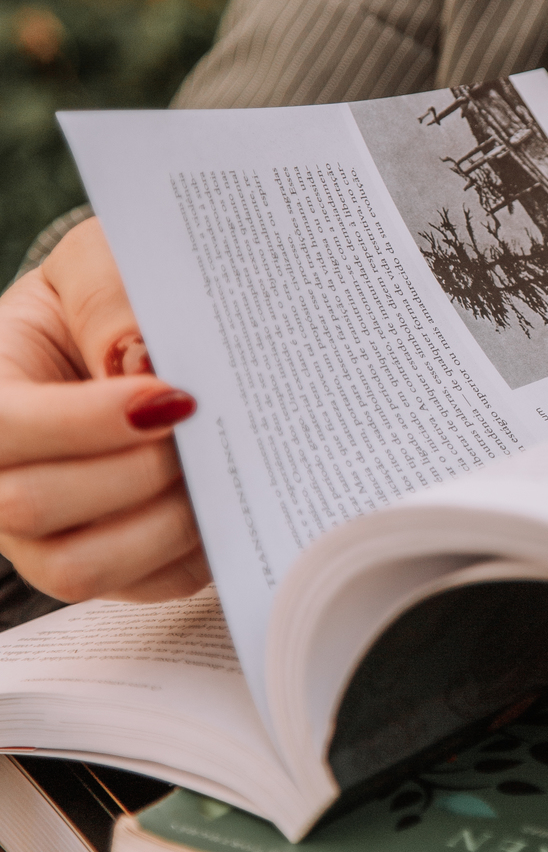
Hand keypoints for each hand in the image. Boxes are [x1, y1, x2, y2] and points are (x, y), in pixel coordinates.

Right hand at [0, 218, 209, 603]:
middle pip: (32, 507)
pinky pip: (146, 587)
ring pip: (80, 568)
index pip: (5, 427)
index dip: (85, 422)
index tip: (170, 397)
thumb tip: (141, 363)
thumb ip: (108, 297)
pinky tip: (223, 494)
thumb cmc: (98, 302)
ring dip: (164, 519)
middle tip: (201, 427)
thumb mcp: (95, 264)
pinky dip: (194, 549)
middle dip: (134, 470)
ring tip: (215, 462)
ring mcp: (38, 540)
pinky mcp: (105, 570)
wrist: (117, 343)